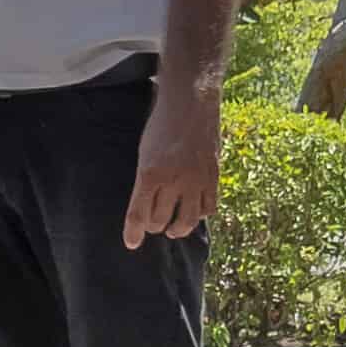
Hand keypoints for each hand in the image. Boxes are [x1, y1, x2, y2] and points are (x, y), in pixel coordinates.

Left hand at [126, 79, 221, 246]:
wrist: (190, 102)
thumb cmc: (161, 123)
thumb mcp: (144, 150)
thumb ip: (146, 177)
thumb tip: (146, 202)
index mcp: (149, 173)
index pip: (138, 213)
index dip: (133, 232)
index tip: (131, 244)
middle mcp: (173, 180)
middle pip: (161, 219)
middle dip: (154, 227)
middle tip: (152, 226)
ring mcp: (195, 180)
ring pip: (188, 220)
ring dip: (178, 229)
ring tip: (172, 230)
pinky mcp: (213, 176)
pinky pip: (210, 207)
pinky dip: (201, 215)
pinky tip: (195, 212)